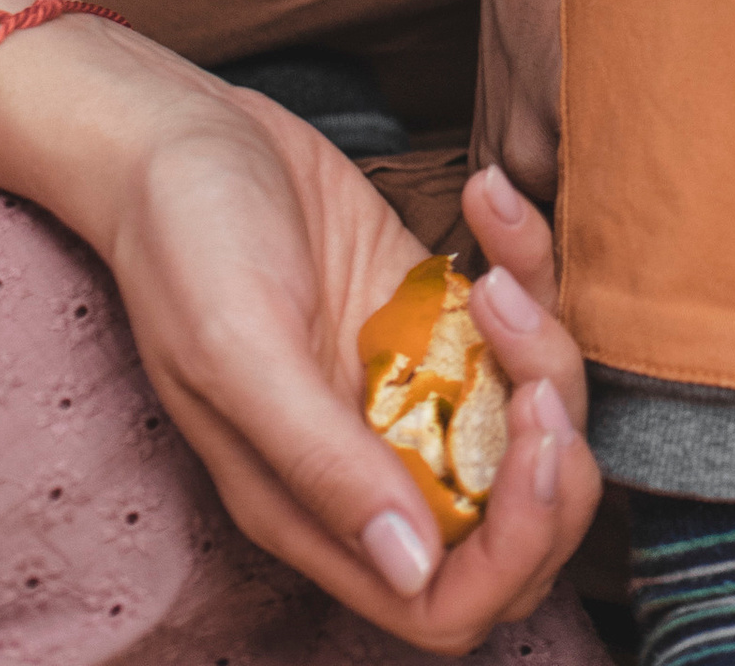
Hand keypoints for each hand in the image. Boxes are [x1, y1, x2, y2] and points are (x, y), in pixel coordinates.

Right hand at [0, 38, 598, 647]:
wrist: (179, 133)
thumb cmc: (183, 242)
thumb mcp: (238, 352)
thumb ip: (321, 464)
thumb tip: (412, 567)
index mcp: (315, 510)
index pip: (443, 602)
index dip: (510, 552)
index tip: (529, 445)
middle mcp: (372, 463)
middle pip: (511, 527)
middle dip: (554, 462)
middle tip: (534, 371)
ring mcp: (410, 388)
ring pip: (531, 418)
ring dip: (545, 344)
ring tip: (495, 262)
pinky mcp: (433, 311)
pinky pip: (521, 314)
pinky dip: (528, 256)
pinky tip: (488, 197)